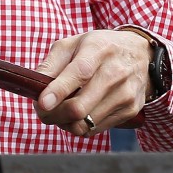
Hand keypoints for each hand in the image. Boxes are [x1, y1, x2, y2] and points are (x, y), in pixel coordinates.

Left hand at [33, 30, 150, 136]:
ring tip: (57, 111)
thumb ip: (51, 63)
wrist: (139, 54)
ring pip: (86, 123)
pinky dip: (79, 126)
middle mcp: (115, 73)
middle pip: (80, 107)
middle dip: (53, 114)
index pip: (79, 74)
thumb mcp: (72, 43)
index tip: (42, 103)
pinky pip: (96, 129)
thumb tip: (33, 85)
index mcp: (98, 50)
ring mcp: (125, 95)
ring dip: (63, 122)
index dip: (58, 91)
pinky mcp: (130, 111)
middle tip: (41, 110)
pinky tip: (75, 114)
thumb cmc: (98, 47)